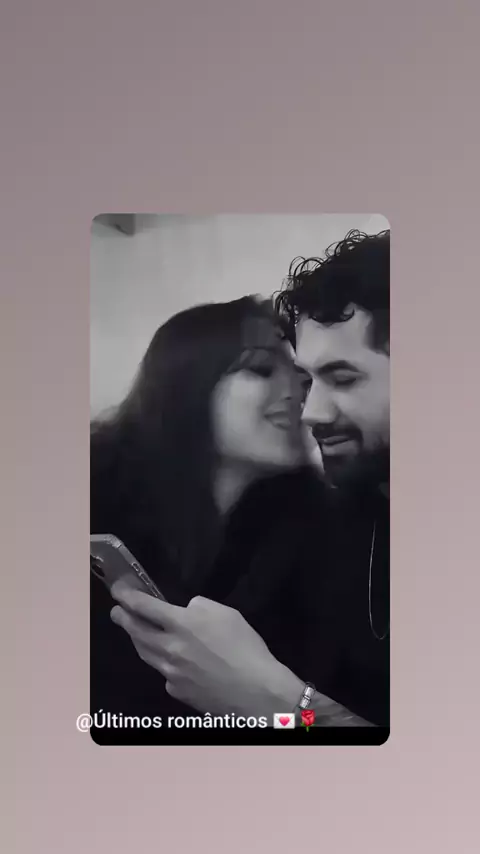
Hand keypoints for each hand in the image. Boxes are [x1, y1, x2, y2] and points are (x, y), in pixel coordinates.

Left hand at [110, 583, 301, 715]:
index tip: (118, 591)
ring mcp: (170, 673)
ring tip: (134, 632)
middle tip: (116, 612)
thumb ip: (200, 607)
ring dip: (136, 640)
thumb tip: (187, 610)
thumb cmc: (245, 647)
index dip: (127, 597)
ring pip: (145, 653)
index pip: (144, 607)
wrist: (254, 691)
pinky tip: (170, 662)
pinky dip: (162, 663)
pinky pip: (163, 673)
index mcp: (181, 624)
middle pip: (136, 631)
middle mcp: (169, 648)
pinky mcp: (177, 691)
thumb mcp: (226, 613)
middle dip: (123, 618)